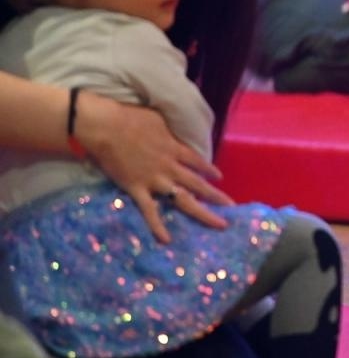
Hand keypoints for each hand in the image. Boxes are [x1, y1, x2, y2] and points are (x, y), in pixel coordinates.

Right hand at [73, 92, 233, 243]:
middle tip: (232, 207)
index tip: (220, 177)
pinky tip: (167, 239)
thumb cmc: (131, 117)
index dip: (209, 170)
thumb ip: (170, 131)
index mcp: (175, 148)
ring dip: (202, 212)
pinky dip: (158, 226)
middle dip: (216, 196)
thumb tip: (175, 132)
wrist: (107, 126)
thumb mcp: (160, 119)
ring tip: (219, 223)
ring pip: (183, 199)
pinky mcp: (136, 189)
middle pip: (198, 184)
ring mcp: (154, 179)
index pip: (198, 162)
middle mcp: (170, 166)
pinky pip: (149, 211)